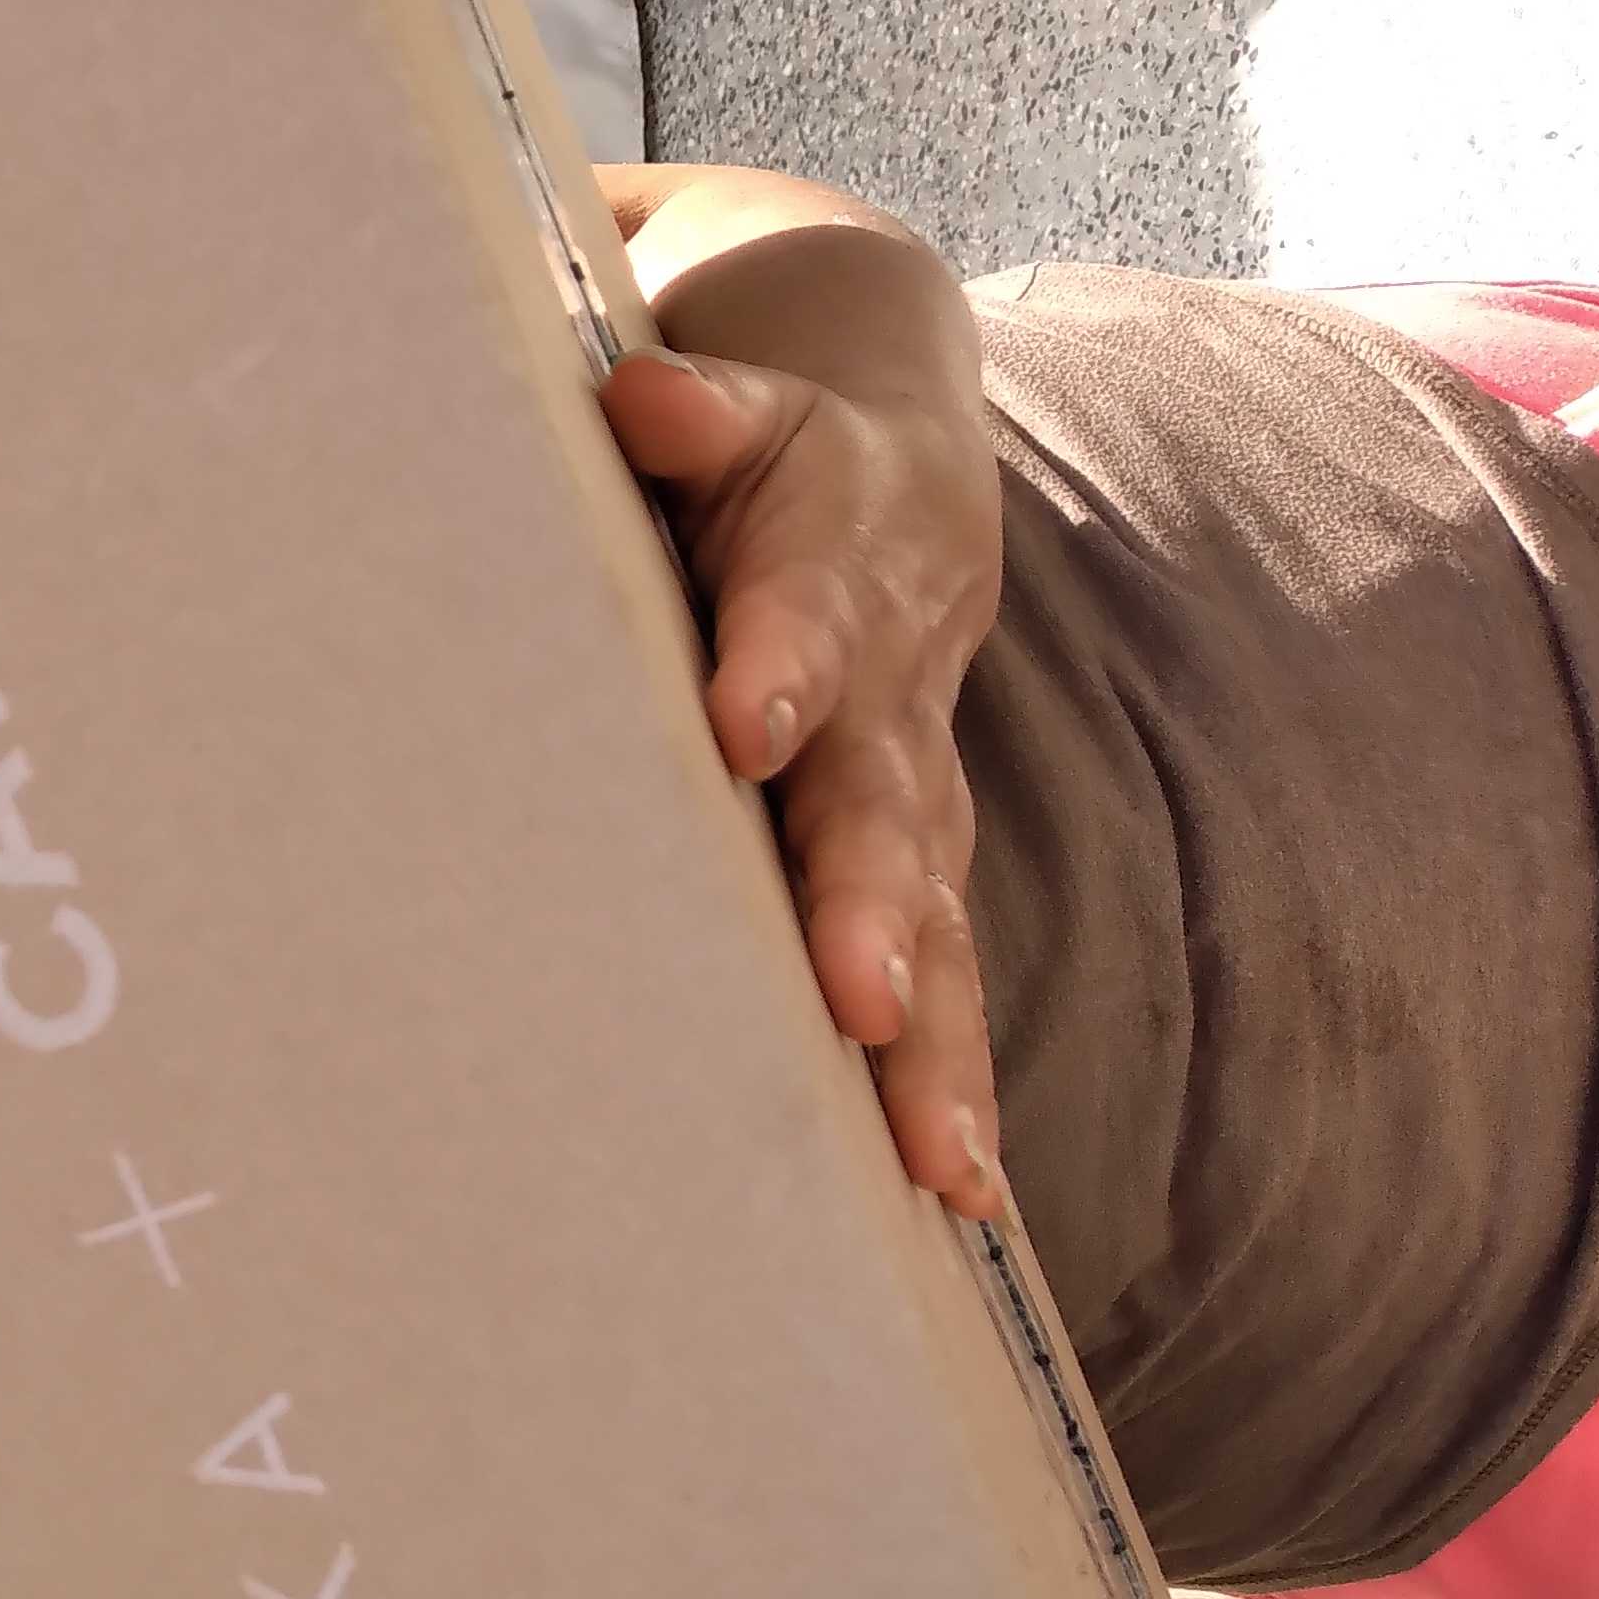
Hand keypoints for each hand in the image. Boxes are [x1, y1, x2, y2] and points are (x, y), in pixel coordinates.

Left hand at [599, 347, 1006, 1217]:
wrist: (897, 486)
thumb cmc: (764, 468)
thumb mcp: (735, 412)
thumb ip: (691, 414)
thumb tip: (641, 400)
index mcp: (825, 572)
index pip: (799, 614)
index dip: (773, 661)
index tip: (738, 722)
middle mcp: (885, 707)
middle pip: (882, 809)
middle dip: (870, 905)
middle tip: (859, 996)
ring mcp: (915, 806)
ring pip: (933, 929)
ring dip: (929, 1041)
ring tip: (934, 1155)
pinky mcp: (921, 884)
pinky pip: (943, 995)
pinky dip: (947, 1090)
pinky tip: (956, 1198)